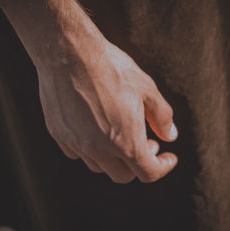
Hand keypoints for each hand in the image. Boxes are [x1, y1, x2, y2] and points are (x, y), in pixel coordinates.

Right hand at [37, 41, 177, 183]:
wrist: (69, 54)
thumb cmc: (111, 69)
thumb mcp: (146, 89)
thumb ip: (162, 118)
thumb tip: (170, 136)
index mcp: (125, 142)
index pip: (148, 173)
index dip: (163, 167)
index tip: (168, 157)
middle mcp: (99, 150)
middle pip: (122, 176)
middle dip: (138, 165)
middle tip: (145, 143)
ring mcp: (76, 144)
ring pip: (99, 167)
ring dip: (113, 158)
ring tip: (118, 134)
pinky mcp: (59, 135)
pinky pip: (77, 154)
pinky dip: (90, 150)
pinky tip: (94, 131)